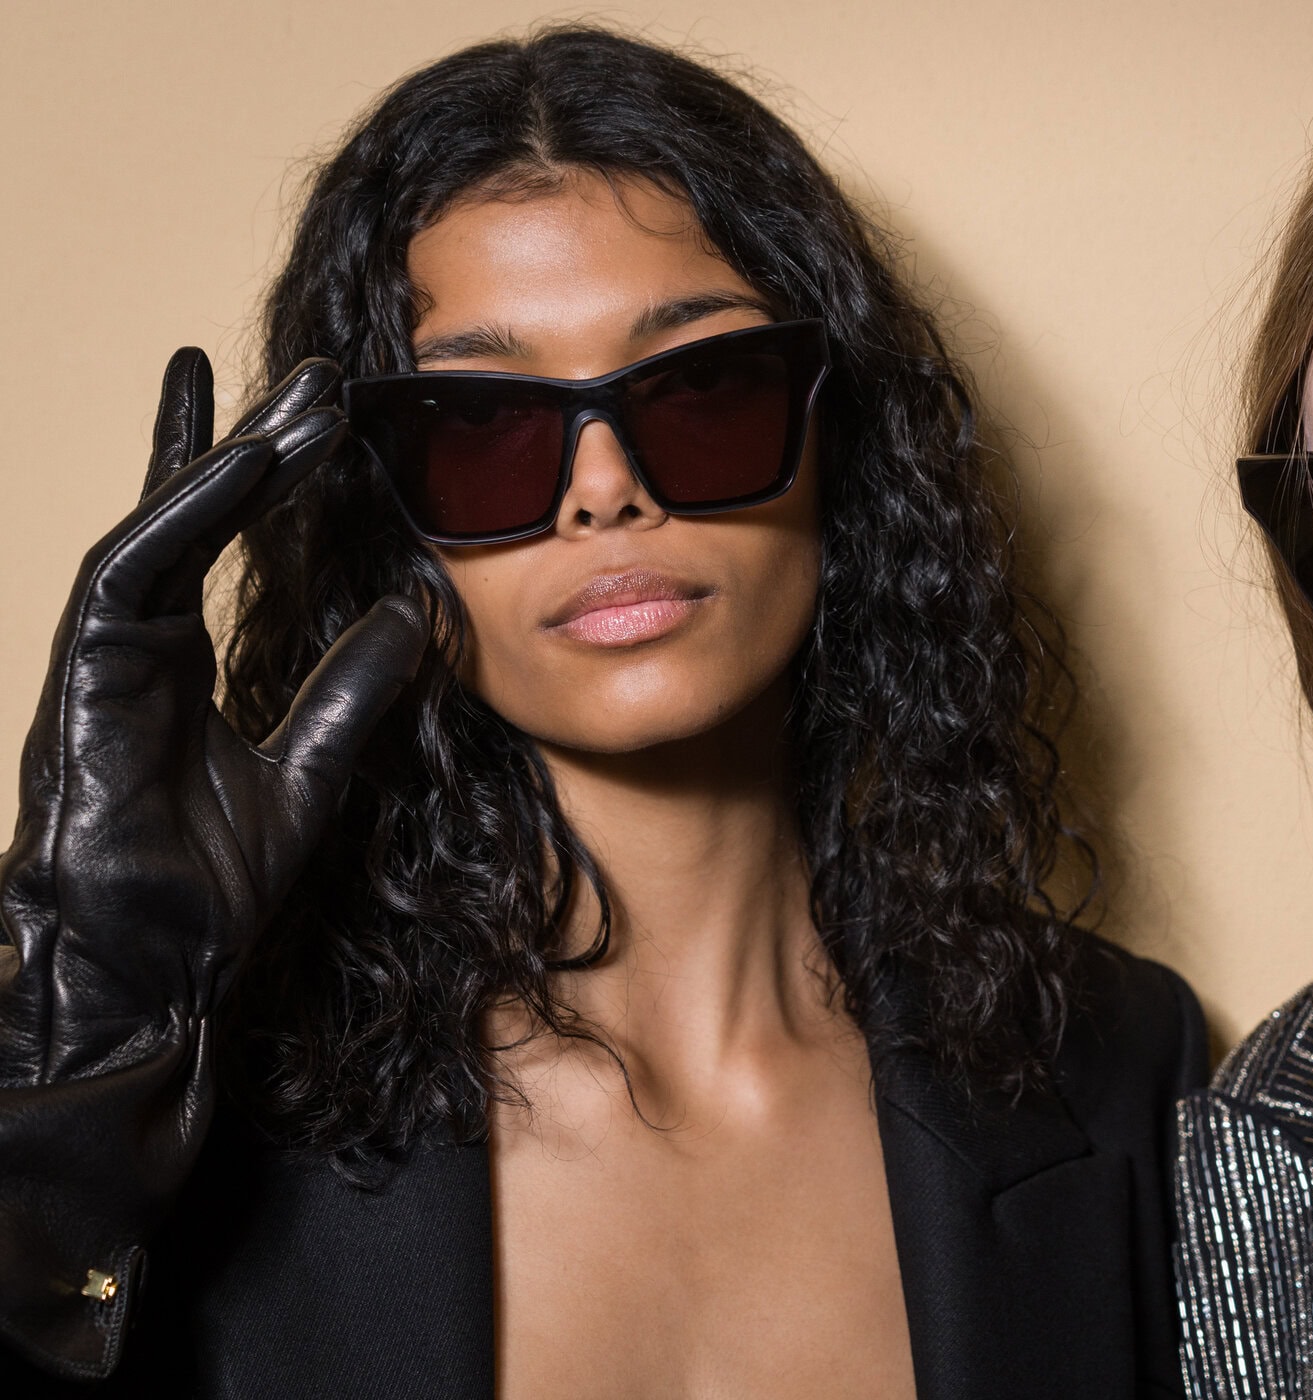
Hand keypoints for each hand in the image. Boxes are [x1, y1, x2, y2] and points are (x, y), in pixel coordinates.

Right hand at [0, 348, 427, 1377]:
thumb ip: (353, 691)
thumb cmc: (203, 890)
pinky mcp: (81, 679)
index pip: (219, 541)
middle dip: (256, 439)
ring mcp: (101, 659)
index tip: (312, 406)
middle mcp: (134, 645)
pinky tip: (240, 462)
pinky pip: (132, 571)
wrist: (147, 974)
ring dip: (228, 458)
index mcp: (178, 662)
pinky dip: (186, 512)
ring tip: (296, 402)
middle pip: (196, 515)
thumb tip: (416, 613)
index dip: (258, 469)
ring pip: (163, 526)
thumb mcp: (311, 771)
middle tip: (325, 372)